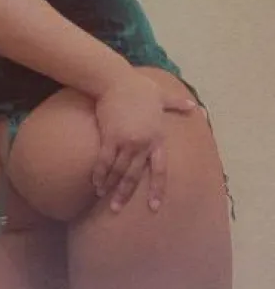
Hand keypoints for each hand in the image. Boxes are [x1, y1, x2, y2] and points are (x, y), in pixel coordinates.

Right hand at [92, 73, 195, 212]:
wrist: (116, 80)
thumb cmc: (139, 87)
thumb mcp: (162, 96)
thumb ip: (177, 104)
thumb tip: (194, 106)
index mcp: (157, 138)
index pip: (160, 170)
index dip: (157, 189)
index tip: (154, 207)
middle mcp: (143, 143)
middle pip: (135, 175)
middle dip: (125, 194)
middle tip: (117, 209)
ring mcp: (127, 141)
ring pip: (119, 171)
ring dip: (110, 186)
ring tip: (103, 195)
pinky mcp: (110, 137)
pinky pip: (105, 161)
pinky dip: (99, 173)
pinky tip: (95, 182)